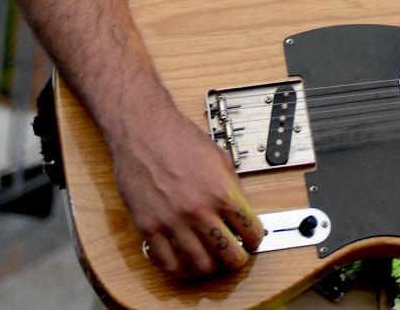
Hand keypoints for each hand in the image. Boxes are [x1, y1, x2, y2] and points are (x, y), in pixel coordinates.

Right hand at [111, 107, 266, 279]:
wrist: (144, 131)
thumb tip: (241, 210)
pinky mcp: (149, 227)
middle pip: (228, 254)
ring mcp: (173, 221)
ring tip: (210, 262)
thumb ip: (232, 187)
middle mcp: (199, 210)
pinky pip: (166, 262)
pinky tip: (182, 262)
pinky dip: (178, 268)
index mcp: (221, 192)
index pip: (250, 230)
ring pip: (199, 264)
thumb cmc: (179, 138)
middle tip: (235, 257)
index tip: (253, 241)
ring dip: (209, 268)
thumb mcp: (220, 157)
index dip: (255, 239)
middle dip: (236, 260)